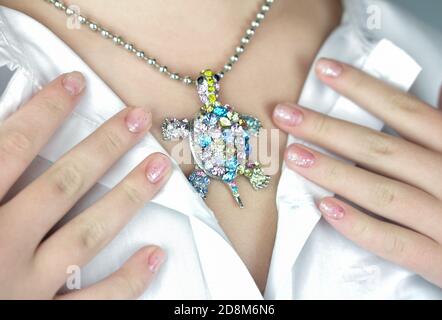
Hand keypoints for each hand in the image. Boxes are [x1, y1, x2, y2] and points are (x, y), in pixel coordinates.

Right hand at [0, 72, 171, 298]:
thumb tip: (3, 149)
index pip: (10, 148)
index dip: (44, 112)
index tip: (76, 84)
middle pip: (61, 185)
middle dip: (103, 148)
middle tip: (139, 119)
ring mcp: (25, 289)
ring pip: (87, 234)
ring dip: (127, 199)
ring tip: (159, 168)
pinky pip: (95, 302)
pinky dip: (128, 280)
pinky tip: (155, 254)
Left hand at [273, 58, 441, 291]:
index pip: (404, 110)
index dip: (362, 88)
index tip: (324, 70)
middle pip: (381, 148)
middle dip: (329, 129)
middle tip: (286, 115)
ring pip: (381, 192)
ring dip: (333, 172)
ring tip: (293, 156)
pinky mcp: (439, 259)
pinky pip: (392, 241)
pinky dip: (357, 225)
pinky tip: (324, 208)